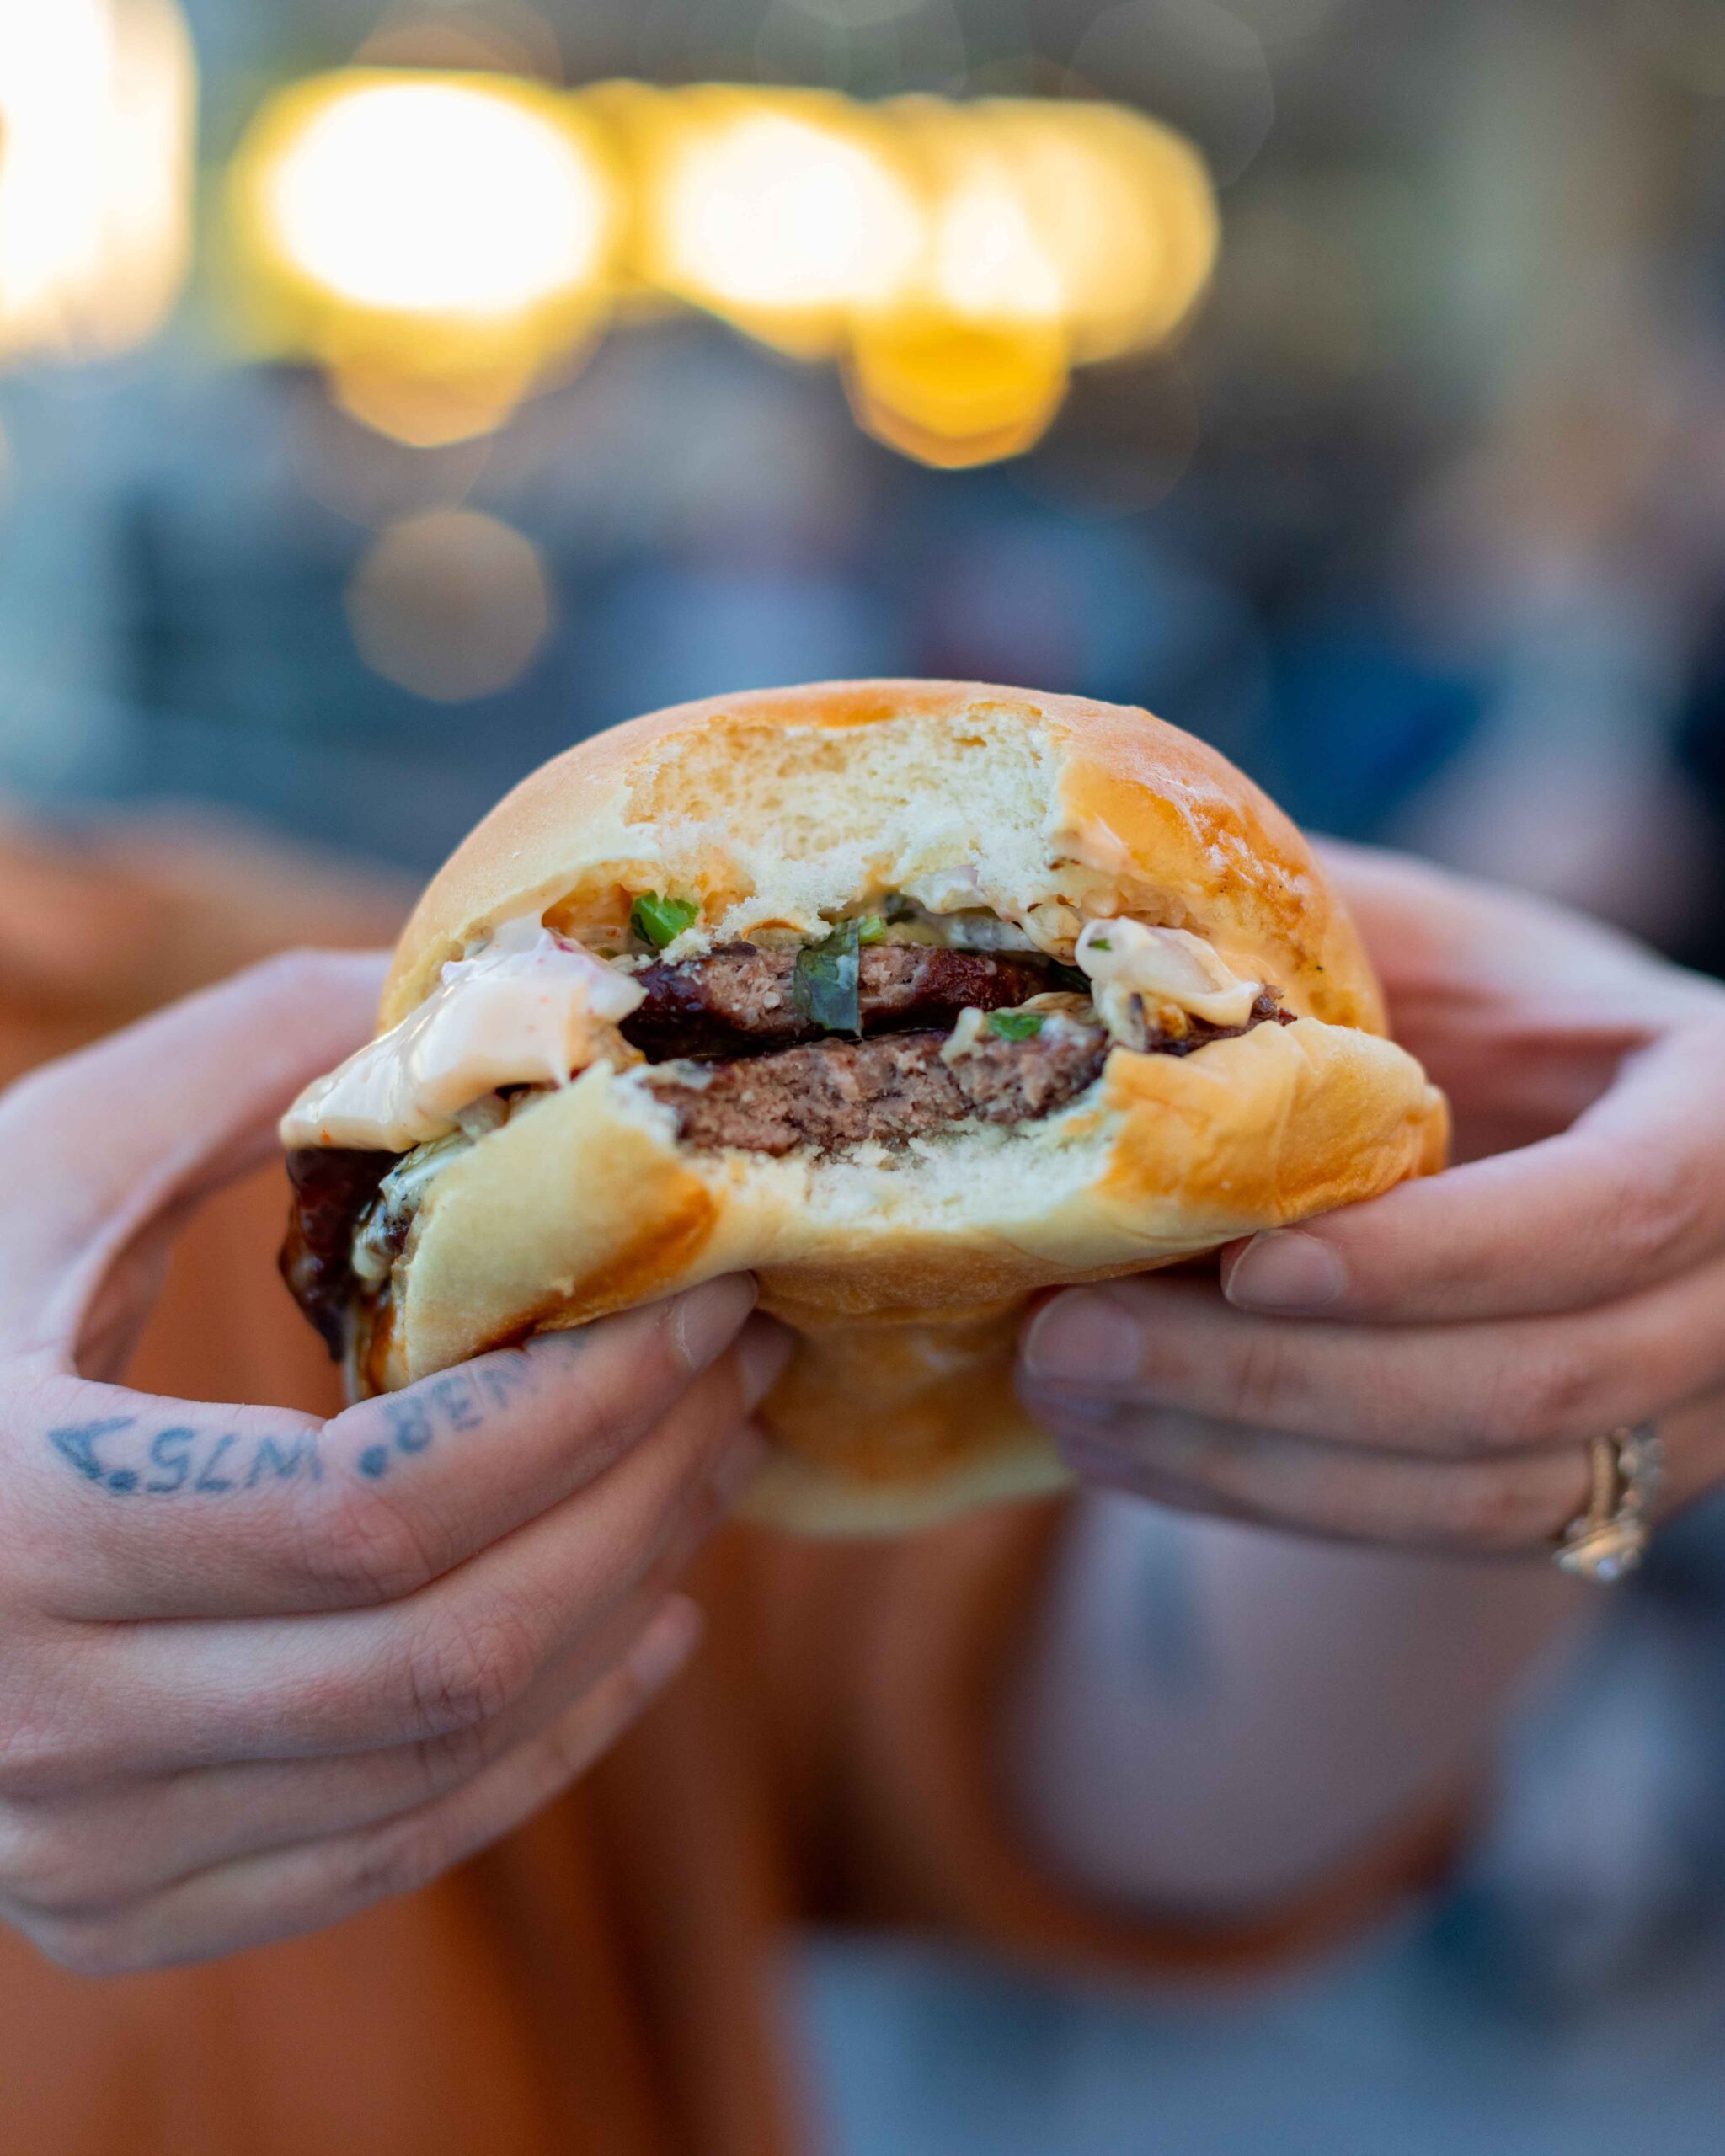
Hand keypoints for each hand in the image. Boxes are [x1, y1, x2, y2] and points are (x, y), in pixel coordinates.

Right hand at [0, 953, 783, 1973]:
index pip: (373, 1506)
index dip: (578, 1408)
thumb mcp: (35, 1167)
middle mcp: (38, 1727)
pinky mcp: (122, 1907)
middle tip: (742, 1366)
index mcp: (7, 1518)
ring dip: (623, 1600)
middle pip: (442, 1650)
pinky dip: (555, 1738)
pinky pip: (397, 1846)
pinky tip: (648, 1620)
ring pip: (442, 1755)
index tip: (705, 1297)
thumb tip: (477, 1001)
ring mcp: (79, 1851)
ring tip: (713, 1461)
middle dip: (642, 1494)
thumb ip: (237, 1065)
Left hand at [1017, 844, 1724, 1555]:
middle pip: (1537, 1382)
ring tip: (1063, 1399)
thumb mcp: (1425, 940)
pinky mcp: (1595, 1496)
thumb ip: (1315, 926)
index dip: (1436, 1252)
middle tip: (1065, 1342)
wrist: (1553, 1130)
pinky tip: (1122, 1452)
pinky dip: (1268, 1501)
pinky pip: (1436, 1533)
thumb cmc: (1479, 1001)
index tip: (1245, 1264)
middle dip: (1277, 1382)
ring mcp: (1687, 1414)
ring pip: (1480, 1495)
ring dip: (1247, 1462)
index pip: (1619, 1206)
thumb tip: (1106, 919)